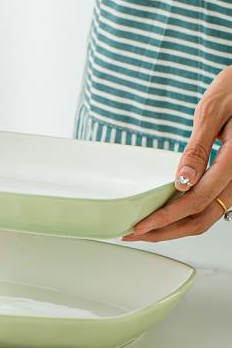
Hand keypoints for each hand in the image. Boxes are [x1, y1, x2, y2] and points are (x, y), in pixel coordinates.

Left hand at [123, 66, 231, 241]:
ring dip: (176, 227)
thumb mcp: (212, 112)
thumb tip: (183, 182)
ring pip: (207, 216)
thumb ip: (198, 148)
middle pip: (202, 219)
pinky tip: (168, 214)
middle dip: (165, 232)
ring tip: (147, 230)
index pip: (196, 201)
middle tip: (135, 234)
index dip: (166, 218)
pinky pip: (211, 204)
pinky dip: (188, 215)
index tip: (141, 225)